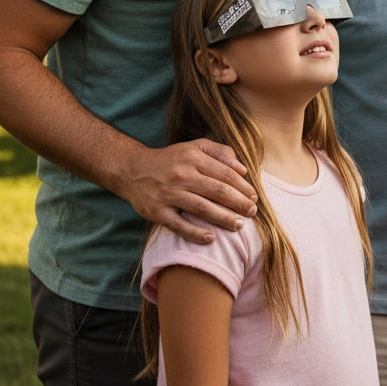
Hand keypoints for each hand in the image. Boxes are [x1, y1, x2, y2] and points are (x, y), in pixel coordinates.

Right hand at [122, 139, 257, 243]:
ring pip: (202, 208)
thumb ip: (220, 152)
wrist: (133, 169)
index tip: (254, 196)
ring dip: (224, 218)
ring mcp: (169, 194)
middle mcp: (182, 175)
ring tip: (240, 225)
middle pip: (217, 191)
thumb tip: (242, 168)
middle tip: (252, 212)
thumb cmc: (171, 159)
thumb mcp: (194, 147)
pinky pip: (179, 224)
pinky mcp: (157, 211)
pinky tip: (211, 238)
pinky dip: (195, 233)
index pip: (225, 174)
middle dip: (239, 203)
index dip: (242, 186)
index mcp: (193, 157)